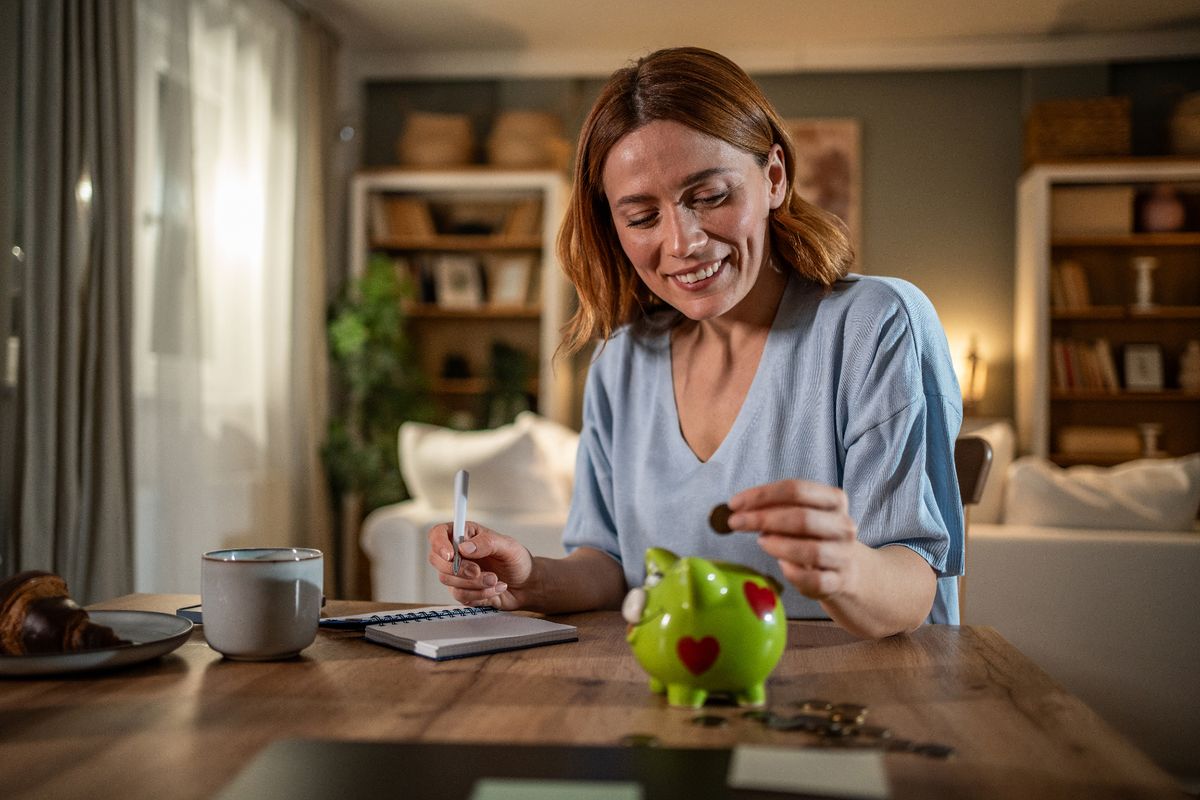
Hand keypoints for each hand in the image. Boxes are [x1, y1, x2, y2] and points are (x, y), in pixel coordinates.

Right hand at [426, 522, 535, 609]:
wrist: (526, 585)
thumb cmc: (517, 561)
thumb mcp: (508, 546)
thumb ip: (487, 543)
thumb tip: (464, 548)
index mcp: (466, 535)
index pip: (438, 533)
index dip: (438, 544)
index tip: (450, 555)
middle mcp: (458, 553)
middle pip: (436, 559)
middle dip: (458, 569)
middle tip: (478, 571)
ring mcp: (458, 573)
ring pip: (447, 579)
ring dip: (474, 583)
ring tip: (495, 580)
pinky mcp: (462, 591)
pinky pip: (459, 595)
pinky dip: (480, 593)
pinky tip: (495, 589)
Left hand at [727, 479, 861, 600]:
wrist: (843, 567)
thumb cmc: (811, 536)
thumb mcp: (798, 514)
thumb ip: (774, 509)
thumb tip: (739, 509)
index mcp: (834, 500)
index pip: (796, 489)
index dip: (762, 495)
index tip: (734, 503)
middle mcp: (843, 525)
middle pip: (802, 518)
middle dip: (762, 519)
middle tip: (736, 523)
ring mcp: (843, 555)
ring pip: (811, 550)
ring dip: (778, 546)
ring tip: (761, 542)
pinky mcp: (838, 581)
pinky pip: (814, 580)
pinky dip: (793, 573)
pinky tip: (781, 566)